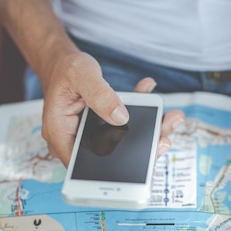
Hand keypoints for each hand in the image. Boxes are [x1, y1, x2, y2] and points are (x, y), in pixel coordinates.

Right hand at [40, 51, 183, 165]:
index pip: (83, 164)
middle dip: (140, 148)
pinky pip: (124, 127)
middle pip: (108, 155)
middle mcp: (75, 139)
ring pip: (121, 142)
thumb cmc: (65, 69)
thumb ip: (100, 96)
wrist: (62, 62)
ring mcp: (90, 135)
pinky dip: (141, 113)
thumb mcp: (82, 75)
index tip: (142, 161)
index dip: (112, 167)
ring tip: (170, 118)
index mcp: (60, 133)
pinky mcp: (102, 127)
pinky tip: (151, 96)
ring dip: (148, 131)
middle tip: (165, 137)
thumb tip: (121, 117)